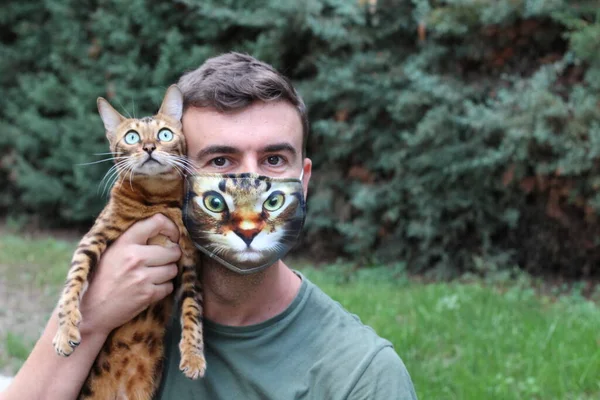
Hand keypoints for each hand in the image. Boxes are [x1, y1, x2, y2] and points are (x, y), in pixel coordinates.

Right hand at [79, 213, 180, 335]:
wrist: (90, 310)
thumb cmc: (99, 279)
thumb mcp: (109, 252)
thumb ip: (130, 240)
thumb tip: (158, 230)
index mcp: (124, 242)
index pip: (157, 222)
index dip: (171, 228)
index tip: (172, 236)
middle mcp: (135, 257)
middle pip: (173, 251)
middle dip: (172, 255)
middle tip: (165, 259)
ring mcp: (142, 277)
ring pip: (173, 269)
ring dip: (167, 273)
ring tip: (155, 275)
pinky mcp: (147, 295)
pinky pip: (169, 287)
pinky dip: (163, 288)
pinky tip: (150, 288)